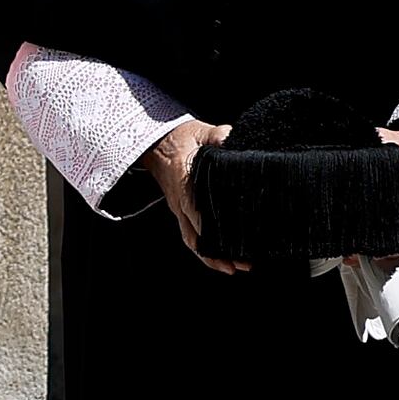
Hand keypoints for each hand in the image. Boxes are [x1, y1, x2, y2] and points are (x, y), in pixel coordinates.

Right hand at [147, 118, 238, 270]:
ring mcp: (179, 209)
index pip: (195, 209)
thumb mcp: (198, 131)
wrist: (156, 144)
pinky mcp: (182, 212)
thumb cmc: (178, 138)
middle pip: (196, 234)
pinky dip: (205, 251)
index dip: (210, 227)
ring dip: (212, 257)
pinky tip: (221, 259)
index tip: (230, 239)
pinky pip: (191, 236)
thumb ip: (216, 135)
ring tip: (234, 268)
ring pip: (193, 240)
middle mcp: (179, 202)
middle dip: (218, 252)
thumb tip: (231, 137)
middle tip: (243, 263)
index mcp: (183, 182)